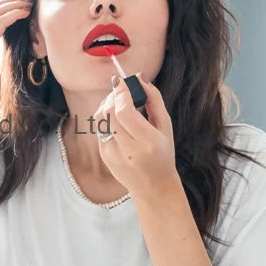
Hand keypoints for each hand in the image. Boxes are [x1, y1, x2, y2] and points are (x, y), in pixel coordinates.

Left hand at [93, 73, 177, 199]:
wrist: (153, 187)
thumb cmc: (163, 154)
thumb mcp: (165, 127)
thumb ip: (154, 100)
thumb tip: (140, 78)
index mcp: (148, 143)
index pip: (125, 113)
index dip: (121, 93)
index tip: (122, 81)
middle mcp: (128, 150)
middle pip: (109, 114)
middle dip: (112, 96)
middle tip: (120, 89)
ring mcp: (113, 155)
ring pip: (100, 120)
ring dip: (106, 104)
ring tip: (118, 100)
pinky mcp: (104, 156)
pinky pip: (99, 129)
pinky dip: (105, 117)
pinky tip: (115, 116)